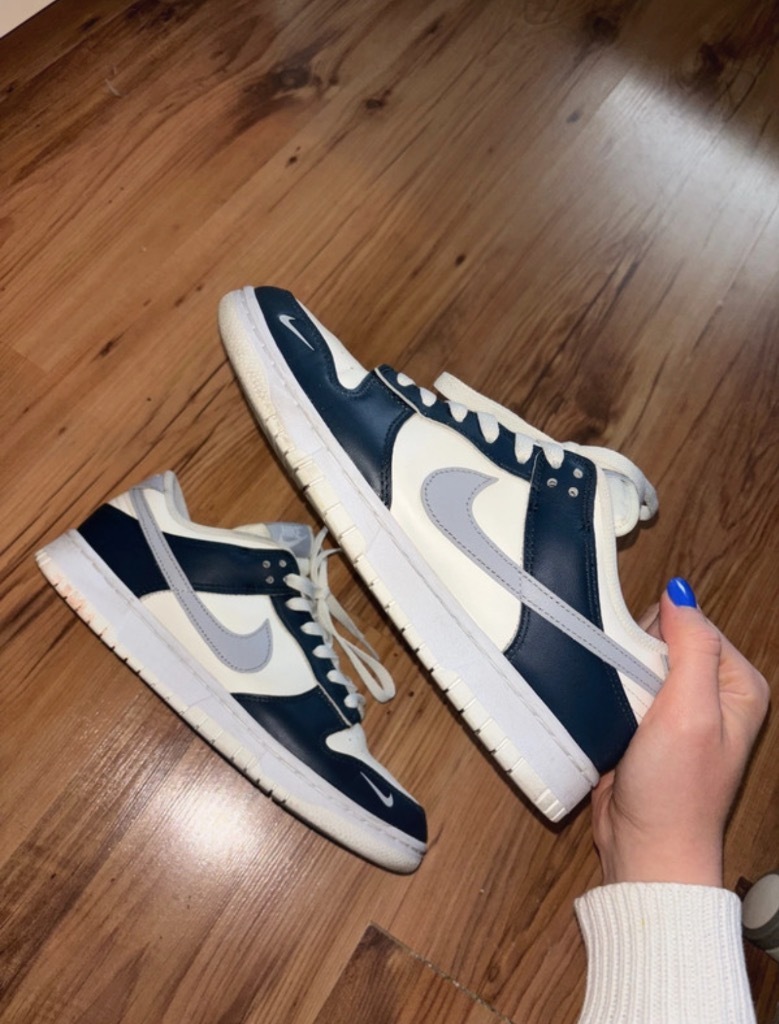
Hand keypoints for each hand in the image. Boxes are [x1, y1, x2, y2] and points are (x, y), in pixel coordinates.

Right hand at [591, 579, 769, 885]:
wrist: (645, 846)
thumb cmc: (676, 793)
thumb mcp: (691, 712)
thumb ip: (690, 647)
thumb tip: (680, 593)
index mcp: (738, 684)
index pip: (693, 623)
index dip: (660, 633)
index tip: (645, 668)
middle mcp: (714, 693)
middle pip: (664, 638)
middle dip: (638, 654)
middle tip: (635, 694)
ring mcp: (679, 709)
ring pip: (638, 660)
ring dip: (620, 672)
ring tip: (622, 705)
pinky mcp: (648, 723)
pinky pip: (622, 685)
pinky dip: (610, 690)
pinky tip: (611, 710)